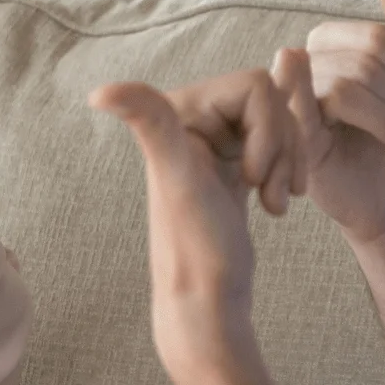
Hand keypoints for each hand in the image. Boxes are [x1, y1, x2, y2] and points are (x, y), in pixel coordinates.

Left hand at [90, 67, 306, 384]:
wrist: (209, 299)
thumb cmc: (195, 243)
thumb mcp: (178, 177)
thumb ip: (149, 125)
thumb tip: (96, 94)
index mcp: (174, 109)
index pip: (257, 86)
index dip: (269, 130)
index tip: (248, 174)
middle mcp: (190, 119)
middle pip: (273, 102)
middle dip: (282, 149)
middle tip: (266, 190)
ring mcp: (214, 142)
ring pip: (281, 125)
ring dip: (288, 164)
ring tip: (272, 201)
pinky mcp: (233, 164)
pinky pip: (279, 146)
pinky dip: (286, 172)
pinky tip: (272, 204)